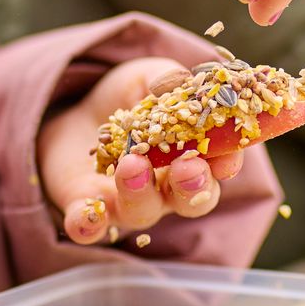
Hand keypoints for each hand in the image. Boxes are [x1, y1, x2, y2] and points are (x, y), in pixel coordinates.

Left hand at [38, 57, 245, 244]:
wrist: (77, 115)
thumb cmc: (128, 99)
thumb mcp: (146, 78)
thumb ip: (166, 78)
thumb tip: (177, 80)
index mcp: (191, 157)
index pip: (218, 168)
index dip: (227, 164)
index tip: (227, 159)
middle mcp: (165, 189)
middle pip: (189, 200)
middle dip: (192, 187)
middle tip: (188, 168)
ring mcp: (125, 203)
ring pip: (142, 211)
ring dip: (139, 192)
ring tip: (131, 165)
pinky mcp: (85, 208)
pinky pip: (88, 226)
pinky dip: (86, 224)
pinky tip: (83, 217)